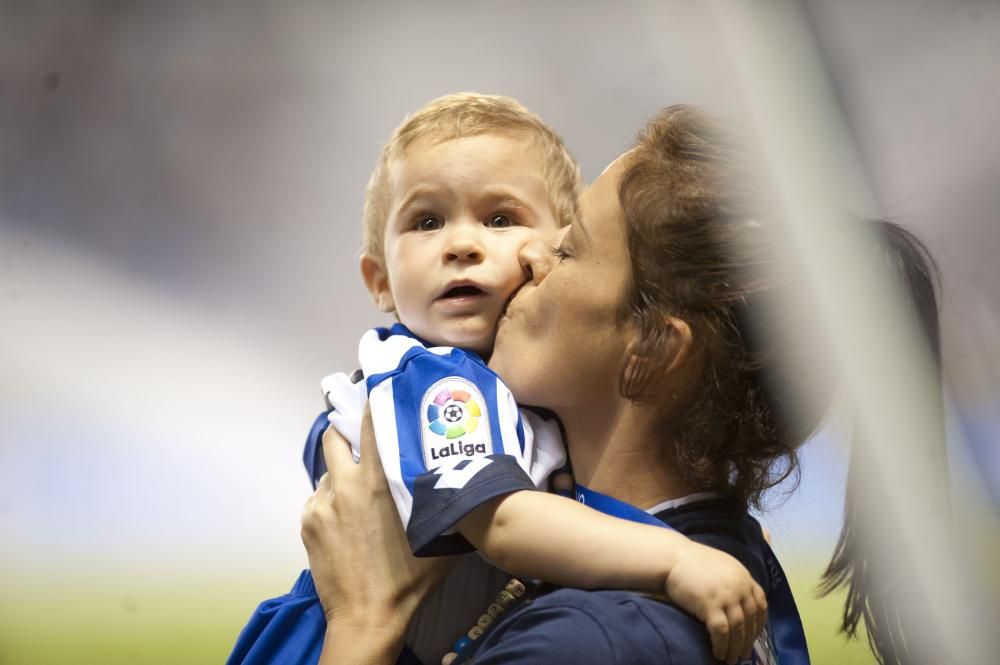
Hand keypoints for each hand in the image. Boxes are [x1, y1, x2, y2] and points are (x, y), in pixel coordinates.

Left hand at [300, 406, 454, 660]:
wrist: (367, 616)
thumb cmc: (409, 577)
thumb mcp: (438, 532)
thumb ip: (443, 498)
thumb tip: (466, 478)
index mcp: (376, 481)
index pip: (370, 423)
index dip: (372, 402)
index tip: (377, 389)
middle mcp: (344, 485)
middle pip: (334, 436)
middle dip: (346, 432)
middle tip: (364, 439)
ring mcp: (320, 504)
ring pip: (329, 472)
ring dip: (342, 473)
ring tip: (359, 492)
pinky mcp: (307, 523)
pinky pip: (319, 499)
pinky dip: (332, 501)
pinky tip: (348, 520)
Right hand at [664, 540, 767, 664]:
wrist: (672, 557)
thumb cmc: (692, 561)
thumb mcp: (721, 565)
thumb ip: (733, 580)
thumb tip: (738, 600)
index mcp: (743, 577)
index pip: (760, 605)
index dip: (759, 623)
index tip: (754, 636)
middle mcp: (739, 587)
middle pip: (750, 620)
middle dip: (748, 641)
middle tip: (743, 654)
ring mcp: (726, 597)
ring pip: (737, 629)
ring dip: (735, 648)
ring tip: (731, 659)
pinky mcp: (710, 606)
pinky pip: (721, 632)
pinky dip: (721, 646)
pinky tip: (718, 653)